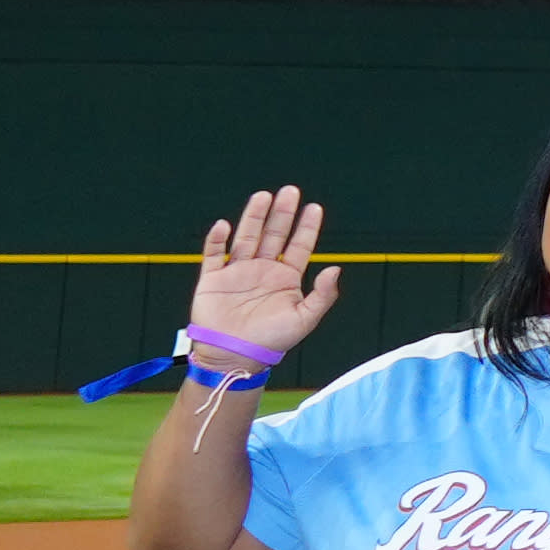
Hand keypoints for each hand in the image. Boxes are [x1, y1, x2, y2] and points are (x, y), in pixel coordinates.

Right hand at [180, 185, 339, 376]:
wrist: (235, 357)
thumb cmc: (272, 341)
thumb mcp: (305, 319)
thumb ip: (323, 295)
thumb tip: (336, 268)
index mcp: (285, 278)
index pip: (299, 246)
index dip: (306, 227)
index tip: (314, 207)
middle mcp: (262, 270)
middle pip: (273, 235)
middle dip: (282, 213)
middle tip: (290, 191)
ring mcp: (237, 272)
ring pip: (246, 238)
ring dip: (253, 217)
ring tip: (263, 196)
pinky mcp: (213, 280)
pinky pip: (213, 255)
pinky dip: (216, 240)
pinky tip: (224, 226)